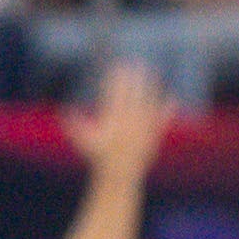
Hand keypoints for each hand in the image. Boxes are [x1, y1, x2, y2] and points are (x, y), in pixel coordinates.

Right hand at [62, 56, 172, 178]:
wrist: (119, 174)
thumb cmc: (99, 158)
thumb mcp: (84, 142)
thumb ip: (75, 126)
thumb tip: (65, 112)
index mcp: (113, 120)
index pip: (115, 94)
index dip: (116, 79)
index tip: (118, 66)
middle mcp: (130, 122)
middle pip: (134, 94)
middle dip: (135, 77)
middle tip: (136, 63)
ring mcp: (143, 128)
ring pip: (149, 102)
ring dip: (151, 86)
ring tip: (153, 73)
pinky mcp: (153, 135)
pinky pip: (162, 119)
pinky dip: (168, 108)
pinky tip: (172, 97)